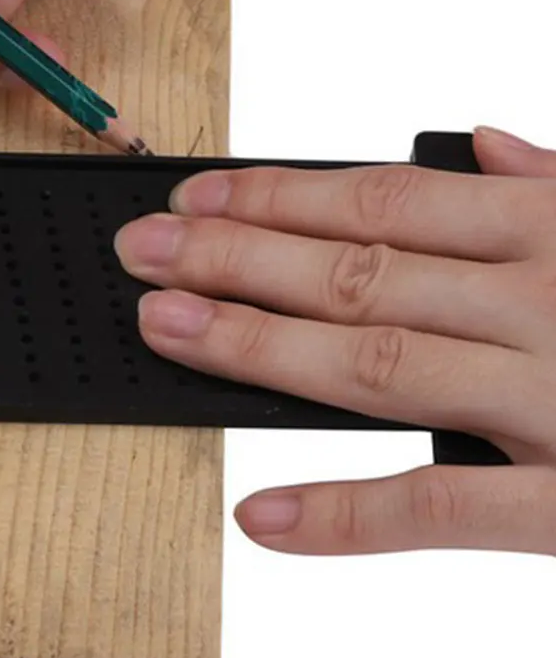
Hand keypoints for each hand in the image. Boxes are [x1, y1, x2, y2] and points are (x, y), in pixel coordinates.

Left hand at [114, 126, 555, 556]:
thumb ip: (554, 182)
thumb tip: (482, 144)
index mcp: (551, 229)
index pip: (381, 202)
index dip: (274, 197)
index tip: (194, 198)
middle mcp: (542, 303)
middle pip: (353, 274)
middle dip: (231, 258)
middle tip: (143, 251)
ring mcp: (551, 401)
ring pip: (374, 365)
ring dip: (254, 346)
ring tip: (164, 326)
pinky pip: (439, 505)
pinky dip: (344, 513)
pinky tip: (263, 512)